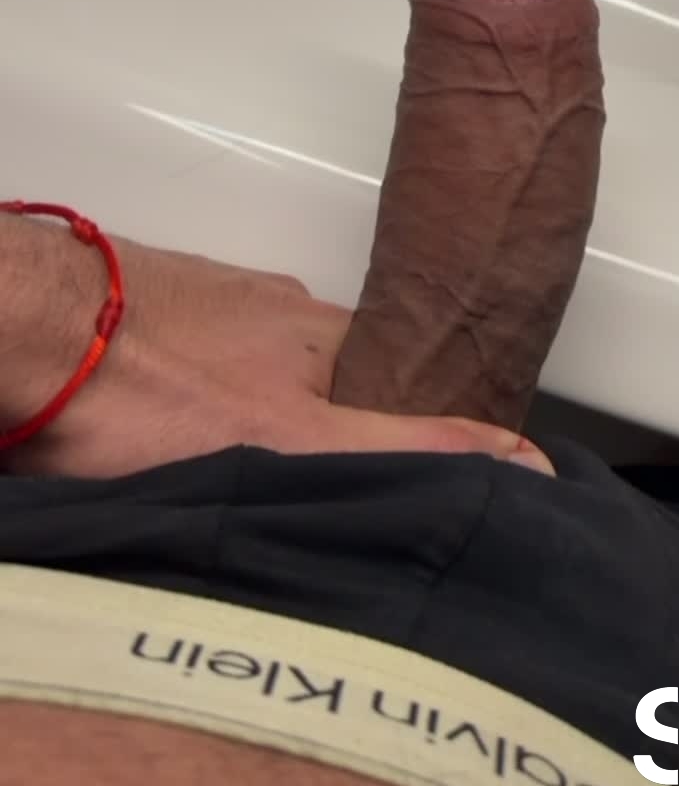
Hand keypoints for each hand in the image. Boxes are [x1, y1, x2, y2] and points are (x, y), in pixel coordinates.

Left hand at [2, 223, 551, 478]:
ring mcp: (210, 300)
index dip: (419, 424)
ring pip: (260, 365)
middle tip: (322, 485)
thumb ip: (413, 447)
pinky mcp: (148, 310)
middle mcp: (277, 305)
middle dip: (333, 423)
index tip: (427, 469)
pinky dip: (199, 392)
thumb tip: (522, 457)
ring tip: (247, 466)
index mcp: (328, 330)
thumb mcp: (304, 442)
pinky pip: (199, 357)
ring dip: (261, 409)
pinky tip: (176, 428)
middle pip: (330, 371)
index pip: (405, 377)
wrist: (26, 334)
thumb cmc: (147, 387)